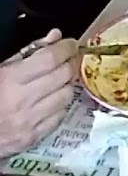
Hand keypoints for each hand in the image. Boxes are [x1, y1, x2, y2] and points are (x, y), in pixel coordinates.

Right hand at [0, 30, 76, 154]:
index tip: (71, 44)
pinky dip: (62, 105)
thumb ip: (29, 51)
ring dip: (68, 84)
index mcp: (12, 79)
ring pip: (66, 97)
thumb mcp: (2, 68)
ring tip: (63, 79)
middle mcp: (23, 100)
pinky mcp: (32, 138)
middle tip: (72, 58)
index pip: (51, 58)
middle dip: (72, 63)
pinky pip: (59, 118)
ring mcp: (29, 122)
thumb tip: (55, 37)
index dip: (66, 48)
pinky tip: (55, 99)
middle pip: (63, 76)